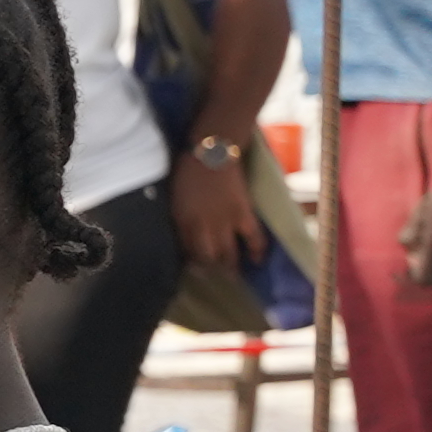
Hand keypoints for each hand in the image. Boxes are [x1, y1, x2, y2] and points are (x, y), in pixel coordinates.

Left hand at [168, 153, 258, 278]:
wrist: (211, 153)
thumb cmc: (187, 172)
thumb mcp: (174, 199)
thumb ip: (179, 219)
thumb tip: (181, 236)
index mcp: (182, 221)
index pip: (186, 251)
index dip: (190, 263)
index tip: (194, 270)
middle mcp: (203, 226)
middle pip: (207, 257)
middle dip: (209, 271)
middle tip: (213, 277)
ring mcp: (225, 221)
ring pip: (228, 254)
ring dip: (229, 267)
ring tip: (231, 276)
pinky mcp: (244, 214)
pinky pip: (254, 238)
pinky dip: (257, 251)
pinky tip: (257, 261)